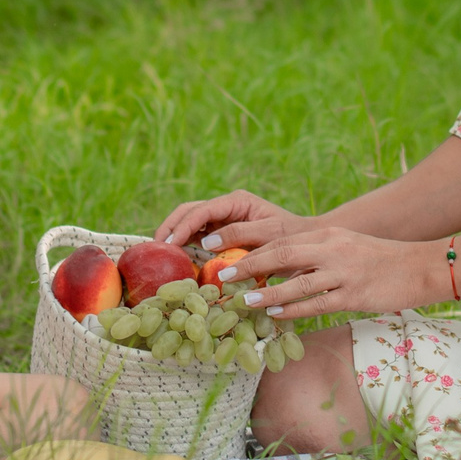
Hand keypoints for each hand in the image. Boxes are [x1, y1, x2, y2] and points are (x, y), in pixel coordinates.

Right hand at [154, 188, 303, 251]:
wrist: (306, 243)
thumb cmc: (291, 237)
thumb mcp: (269, 234)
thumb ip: (239, 234)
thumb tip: (207, 241)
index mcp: (237, 201)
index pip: (201, 210)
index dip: (182, 226)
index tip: (169, 243)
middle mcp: (226, 206)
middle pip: (189, 211)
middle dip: (170, 227)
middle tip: (155, 248)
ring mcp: (223, 219)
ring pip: (189, 221)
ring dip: (174, 234)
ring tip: (160, 253)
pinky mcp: (222, 233)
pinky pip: (197, 235)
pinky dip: (184, 244)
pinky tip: (176, 258)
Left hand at [223, 222, 443, 322]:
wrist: (421, 266)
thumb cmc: (380, 261)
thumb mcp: (345, 248)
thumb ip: (315, 255)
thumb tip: (278, 270)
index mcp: (328, 235)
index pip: (281, 238)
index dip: (249, 246)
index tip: (223, 250)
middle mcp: (333, 249)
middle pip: (283, 253)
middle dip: (250, 264)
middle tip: (224, 275)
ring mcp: (344, 273)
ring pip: (299, 280)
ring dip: (268, 291)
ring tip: (244, 301)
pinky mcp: (355, 295)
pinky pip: (318, 303)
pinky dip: (295, 309)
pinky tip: (276, 314)